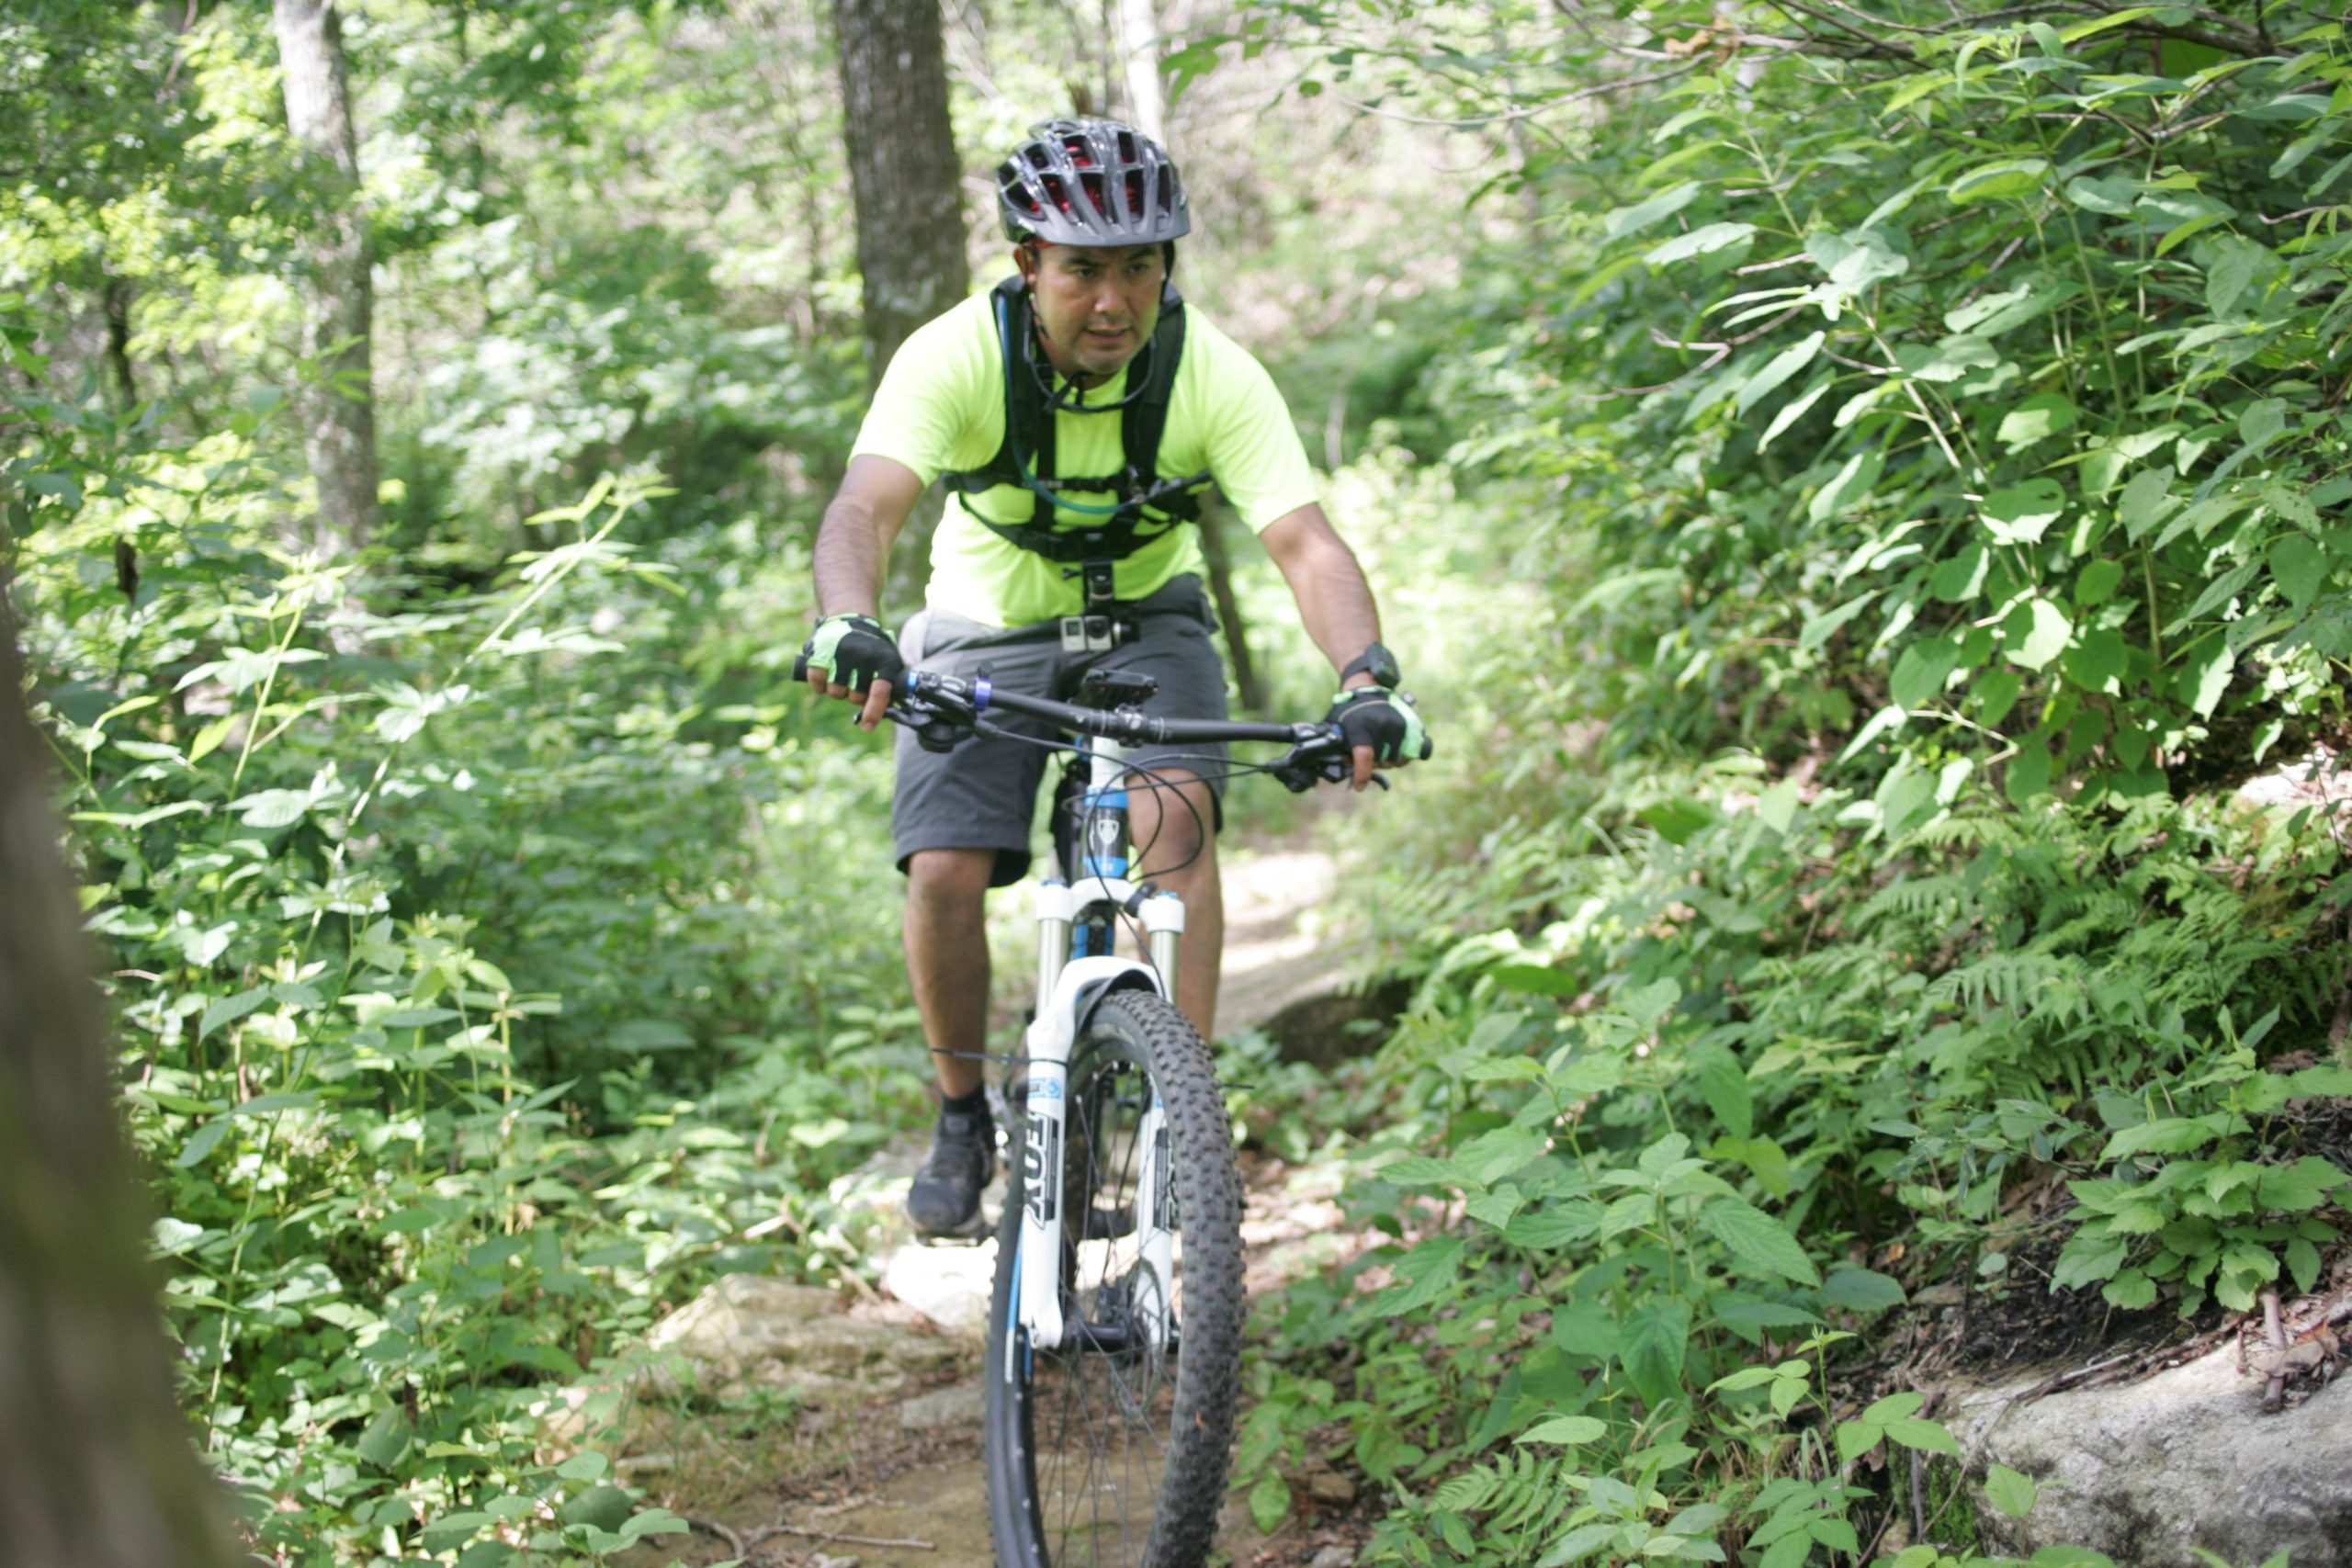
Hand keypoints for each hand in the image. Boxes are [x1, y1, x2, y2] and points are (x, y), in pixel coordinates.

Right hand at [794, 613, 902, 730]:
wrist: (849, 616)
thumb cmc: (872, 647)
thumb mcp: (888, 660)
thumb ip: (889, 686)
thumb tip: (889, 712)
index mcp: (884, 660)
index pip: (880, 693)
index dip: (873, 713)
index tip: (867, 726)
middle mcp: (862, 658)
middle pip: (855, 697)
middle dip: (854, 696)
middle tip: (855, 680)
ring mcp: (840, 656)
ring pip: (836, 693)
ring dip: (838, 689)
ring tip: (841, 671)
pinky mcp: (819, 655)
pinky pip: (818, 685)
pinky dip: (820, 685)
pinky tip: (825, 676)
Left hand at [1324, 687, 1430, 789]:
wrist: (1367, 689)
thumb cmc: (1348, 712)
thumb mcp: (1337, 728)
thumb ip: (1340, 749)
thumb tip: (1345, 767)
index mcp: (1360, 726)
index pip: (1364, 756)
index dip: (1362, 774)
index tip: (1359, 786)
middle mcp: (1381, 725)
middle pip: (1380, 761)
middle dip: (1372, 765)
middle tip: (1365, 758)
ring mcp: (1397, 725)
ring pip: (1395, 759)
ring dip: (1386, 761)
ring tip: (1377, 751)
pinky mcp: (1408, 725)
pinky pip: (1408, 752)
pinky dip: (1400, 756)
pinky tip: (1392, 752)